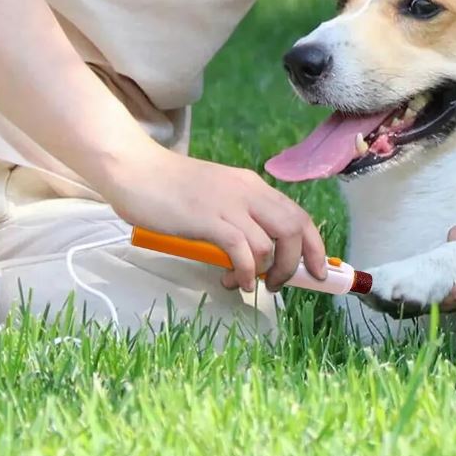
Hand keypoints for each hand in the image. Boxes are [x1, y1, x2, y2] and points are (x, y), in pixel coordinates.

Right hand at [103, 144, 325, 292]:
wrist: (136, 171)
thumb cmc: (172, 189)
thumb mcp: (217, 197)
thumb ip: (239, 218)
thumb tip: (258, 256)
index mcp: (253, 186)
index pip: (299, 215)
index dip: (316, 246)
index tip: (319, 271)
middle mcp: (248, 192)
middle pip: (295, 228)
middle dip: (299, 262)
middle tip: (283, 284)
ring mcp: (229, 204)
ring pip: (271, 243)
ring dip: (266, 272)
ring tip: (246, 283)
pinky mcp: (208, 219)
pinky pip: (242, 250)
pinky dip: (244, 272)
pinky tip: (234, 281)